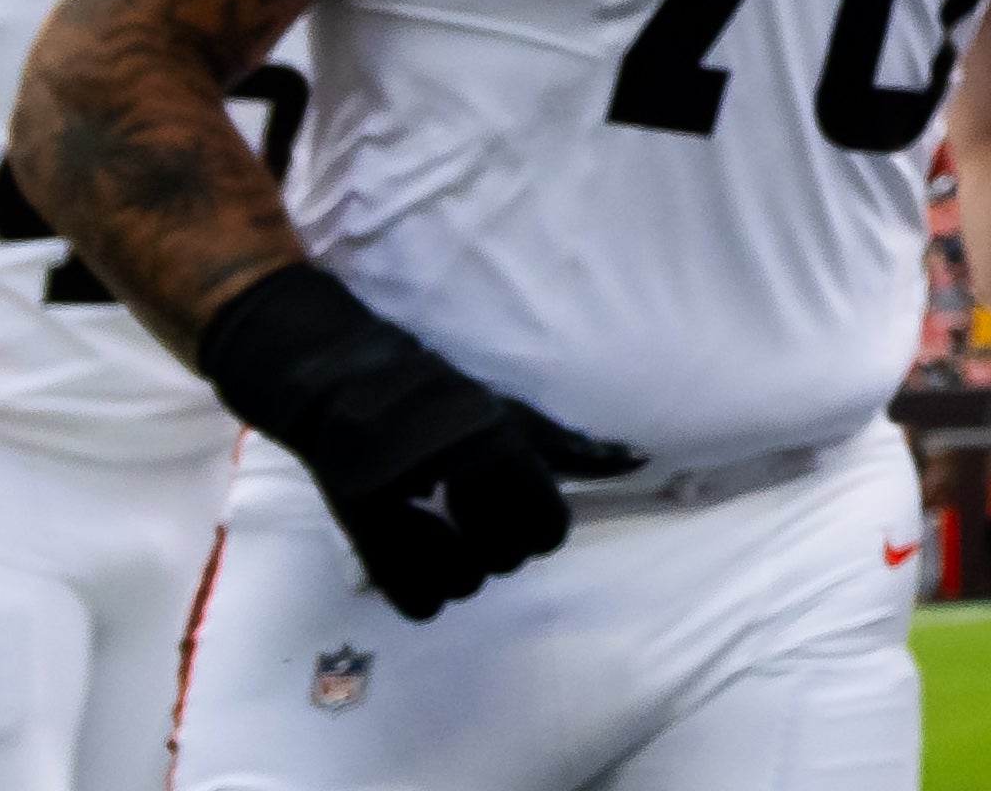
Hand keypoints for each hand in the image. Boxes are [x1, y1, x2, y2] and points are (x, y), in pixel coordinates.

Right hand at [193, 264, 639, 620]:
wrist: (350, 388)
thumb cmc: (446, 403)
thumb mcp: (513, 417)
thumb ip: (572, 450)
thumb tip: (640, 462)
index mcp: (501, 442)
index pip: (549, 525)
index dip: (543, 529)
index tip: (528, 519)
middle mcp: (457, 471)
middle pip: (507, 559)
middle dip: (500, 547)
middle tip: (479, 521)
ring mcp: (407, 504)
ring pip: (465, 585)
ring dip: (462, 570)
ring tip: (446, 536)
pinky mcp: (364, 531)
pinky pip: (418, 602)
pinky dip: (424, 590)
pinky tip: (420, 560)